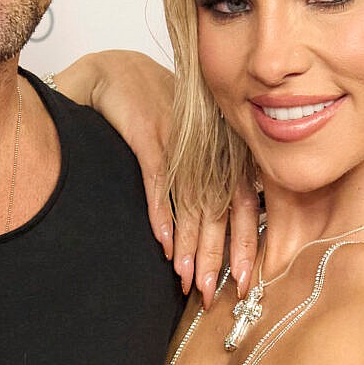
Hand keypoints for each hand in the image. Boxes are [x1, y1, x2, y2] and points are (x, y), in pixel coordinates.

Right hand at [54, 51, 256, 303]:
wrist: (118, 70)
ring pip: (190, 203)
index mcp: (222, 150)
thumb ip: (214, 175)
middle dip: (217, 256)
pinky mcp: (148, 135)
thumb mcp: (193, 141)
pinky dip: (161, 213)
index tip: (245, 280)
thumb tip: (238, 219)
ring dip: (190, 246)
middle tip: (214, 294)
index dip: (244, 243)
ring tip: (189, 280)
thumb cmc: (158, 110)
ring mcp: (179, 141)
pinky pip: (158, 181)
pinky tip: (164, 243)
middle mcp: (207, 148)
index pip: (242, 204)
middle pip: (218, 211)